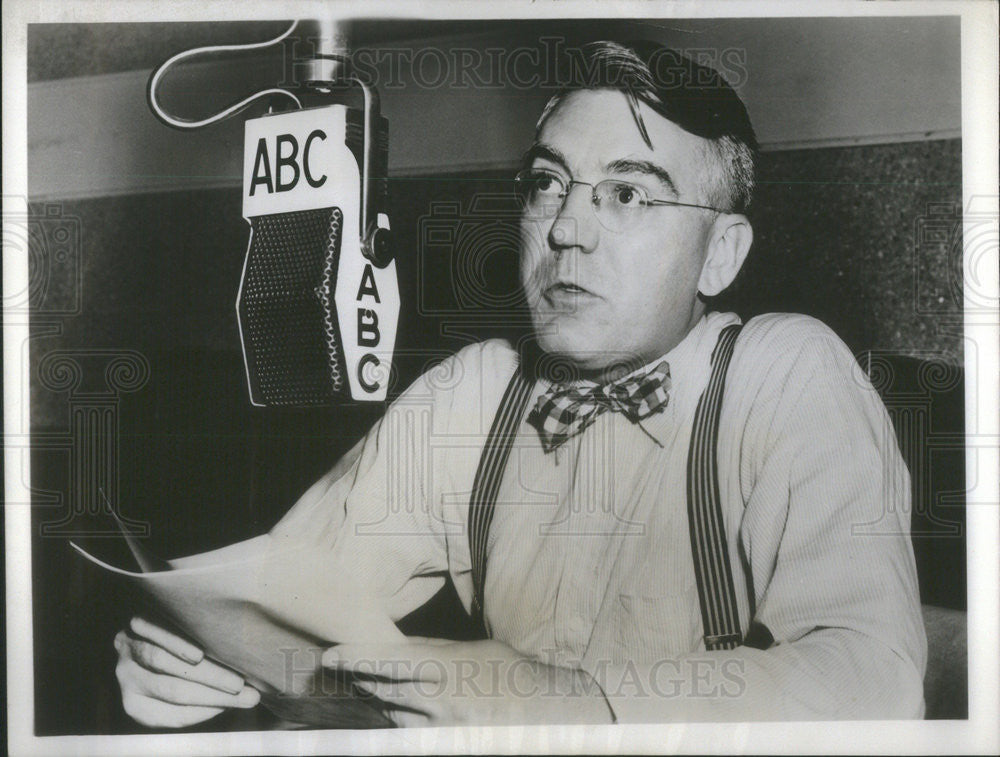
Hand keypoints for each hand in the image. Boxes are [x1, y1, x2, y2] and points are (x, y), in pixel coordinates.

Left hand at [114, 616, 259, 727]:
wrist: (145, 624)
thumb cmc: (173, 661)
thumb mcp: (178, 685)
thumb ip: (201, 695)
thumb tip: (248, 698)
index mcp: (137, 704)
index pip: (172, 713)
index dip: (207, 711)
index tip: (242, 704)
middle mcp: (127, 678)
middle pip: (172, 689)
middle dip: (214, 695)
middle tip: (250, 696)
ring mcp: (128, 650)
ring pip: (163, 664)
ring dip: (204, 674)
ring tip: (236, 680)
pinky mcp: (132, 624)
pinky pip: (151, 635)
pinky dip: (174, 646)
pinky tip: (197, 654)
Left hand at [322, 638, 613, 726]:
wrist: (546, 713)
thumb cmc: (509, 673)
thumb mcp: (471, 651)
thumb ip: (431, 652)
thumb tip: (394, 648)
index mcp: (442, 669)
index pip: (385, 661)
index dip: (354, 659)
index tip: (330, 658)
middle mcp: (435, 701)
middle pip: (381, 691)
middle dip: (362, 681)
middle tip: (342, 671)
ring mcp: (438, 730)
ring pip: (391, 717)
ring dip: (383, 703)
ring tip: (383, 690)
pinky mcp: (442, 746)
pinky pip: (407, 737)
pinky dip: (400, 724)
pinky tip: (405, 713)